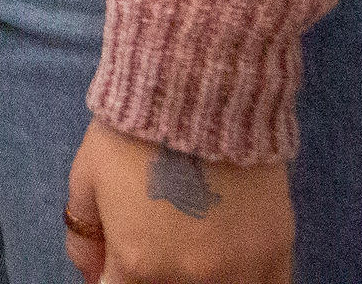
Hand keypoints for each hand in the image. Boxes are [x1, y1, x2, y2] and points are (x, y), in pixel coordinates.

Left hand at [61, 120, 289, 283]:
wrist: (196, 94)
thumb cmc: (130, 135)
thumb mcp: (85, 181)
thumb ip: (83, 238)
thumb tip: (94, 274)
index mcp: (139, 265)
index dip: (112, 278)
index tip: (117, 262)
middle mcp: (191, 280)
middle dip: (152, 276)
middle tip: (154, 244)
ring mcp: (240, 272)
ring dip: (196, 280)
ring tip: (190, 247)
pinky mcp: (277, 253)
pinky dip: (245, 280)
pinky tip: (231, 264)